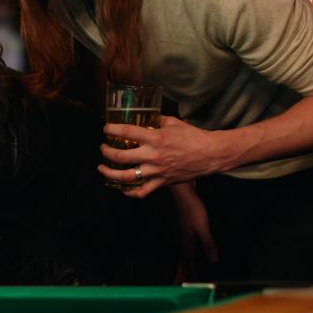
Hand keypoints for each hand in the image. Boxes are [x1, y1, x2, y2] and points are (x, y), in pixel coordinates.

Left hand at [98, 117, 226, 197]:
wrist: (210, 154)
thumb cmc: (193, 136)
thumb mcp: (174, 123)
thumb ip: (157, 121)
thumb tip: (147, 119)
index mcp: (155, 138)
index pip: (126, 132)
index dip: (112, 130)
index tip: (106, 129)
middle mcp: (153, 156)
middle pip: (120, 156)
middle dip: (107, 152)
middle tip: (103, 148)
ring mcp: (156, 171)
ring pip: (126, 177)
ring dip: (110, 173)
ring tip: (102, 168)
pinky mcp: (162, 182)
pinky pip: (142, 192)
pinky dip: (129, 192)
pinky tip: (122, 188)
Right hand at [170, 183, 216, 280]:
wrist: (184, 195)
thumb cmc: (193, 209)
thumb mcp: (203, 227)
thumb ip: (208, 244)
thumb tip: (213, 261)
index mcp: (188, 244)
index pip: (190, 266)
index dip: (192, 277)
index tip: (194, 289)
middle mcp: (185, 243)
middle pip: (183, 265)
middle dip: (182, 277)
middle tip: (181, 289)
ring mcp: (185, 238)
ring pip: (183, 259)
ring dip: (183, 270)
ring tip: (183, 280)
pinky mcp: (187, 234)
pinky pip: (186, 253)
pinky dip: (187, 261)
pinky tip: (190, 261)